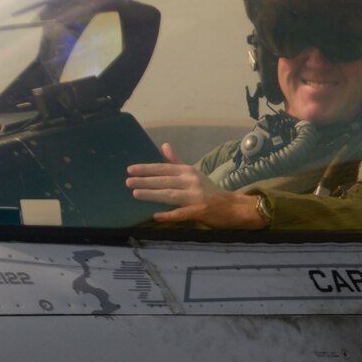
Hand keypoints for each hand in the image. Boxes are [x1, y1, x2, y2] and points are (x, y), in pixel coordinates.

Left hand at [126, 144, 268, 229]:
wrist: (234, 207)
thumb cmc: (210, 191)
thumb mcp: (194, 173)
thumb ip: (176, 162)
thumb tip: (164, 145)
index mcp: (188, 171)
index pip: (164, 168)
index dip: (147, 169)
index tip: (130, 169)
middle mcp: (191, 181)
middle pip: (164, 180)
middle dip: (145, 181)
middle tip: (128, 182)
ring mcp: (196, 196)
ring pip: (170, 194)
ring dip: (152, 194)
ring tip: (135, 194)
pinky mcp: (200, 211)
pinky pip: (182, 213)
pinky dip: (169, 215)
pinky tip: (156, 216)